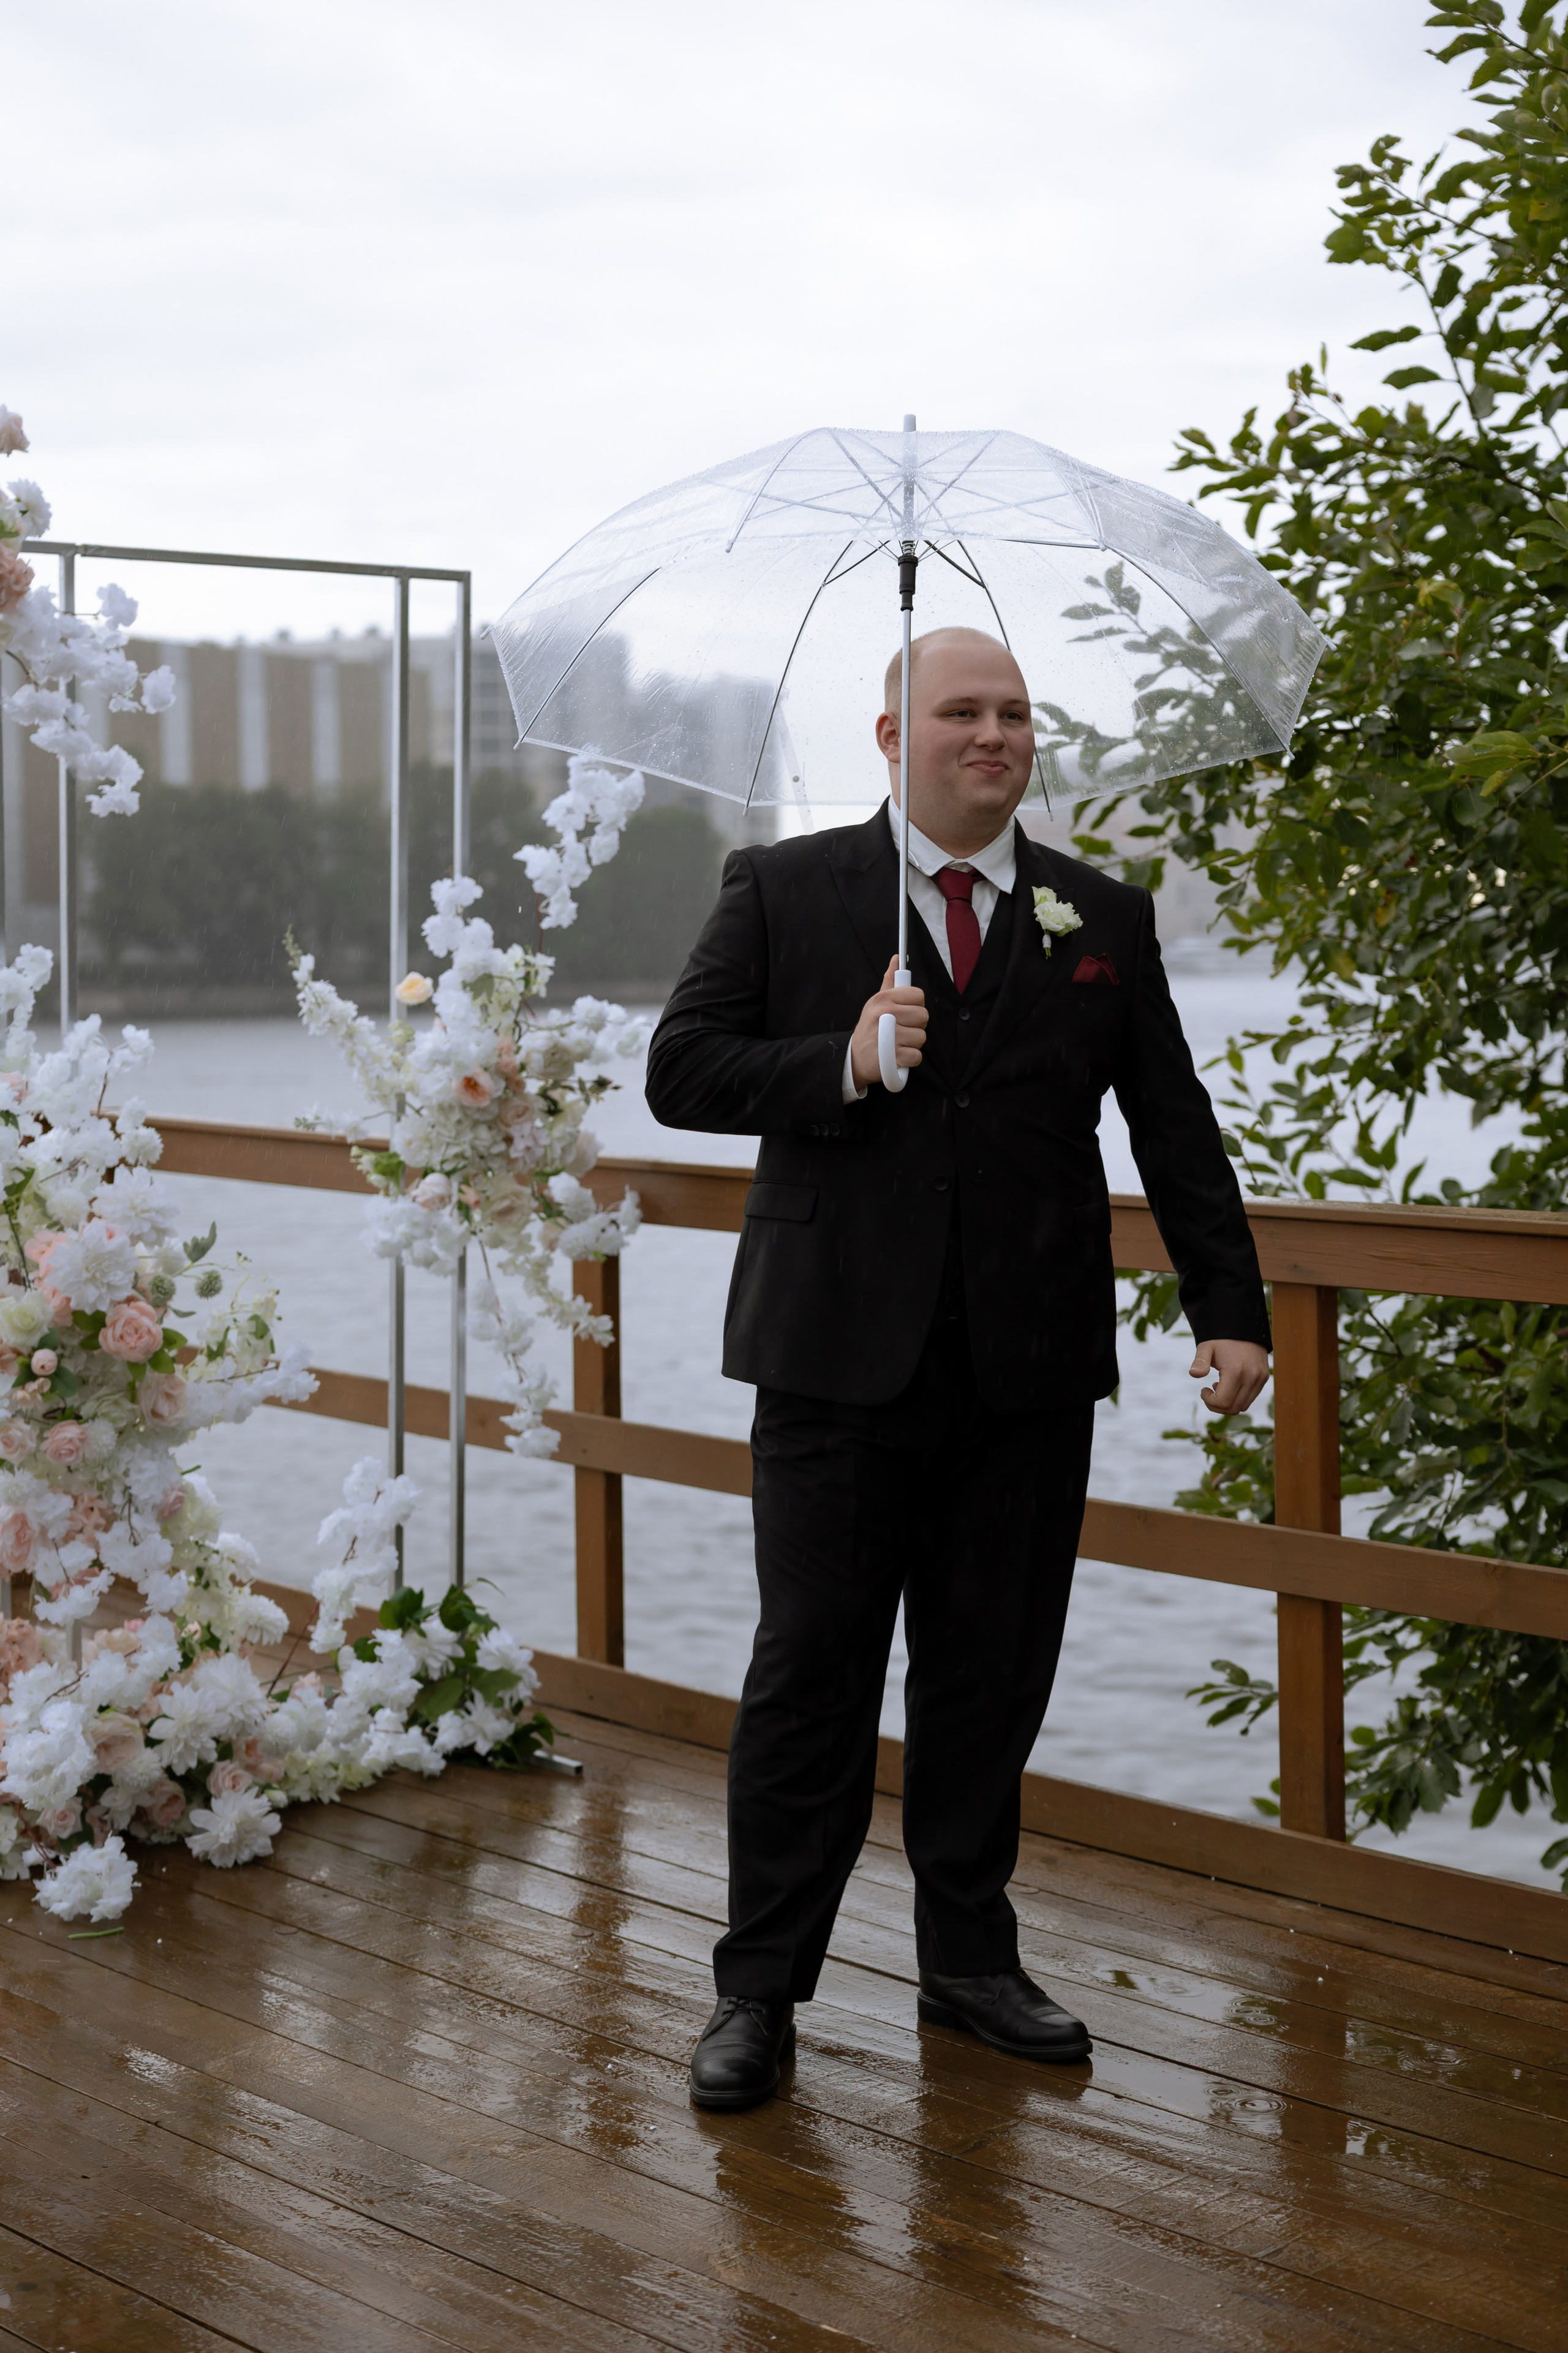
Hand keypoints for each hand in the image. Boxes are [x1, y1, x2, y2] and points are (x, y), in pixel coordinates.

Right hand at [850, 956, 927, 1087]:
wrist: (855, 1058)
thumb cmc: (870, 1028)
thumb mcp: (876, 1002)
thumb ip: (890, 981)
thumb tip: (897, 958)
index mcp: (883, 999)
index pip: (918, 995)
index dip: (915, 1005)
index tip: (906, 1013)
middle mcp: (886, 1014)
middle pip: (923, 1016)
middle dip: (916, 1025)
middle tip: (902, 1029)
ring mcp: (889, 1036)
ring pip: (921, 1037)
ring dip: (912, 1043)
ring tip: (898, 1043)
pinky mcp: (893, 1057)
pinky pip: (916, 1055)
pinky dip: (910, 1059)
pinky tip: (898, 1055)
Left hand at [1189, 1339, 1269, 1415]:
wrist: (1244, 1327)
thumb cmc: (1221, 1339)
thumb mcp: (1206, 1347)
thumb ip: (1200, 1361)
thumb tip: (1194, 1374)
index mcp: (1236, 1371)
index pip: (1223, 1402)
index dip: (1209, 1401)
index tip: (1203, 1389)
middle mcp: (1251, 1377)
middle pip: (1233, 1408)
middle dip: (1217, 1405)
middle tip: (1209, 1393)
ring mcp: (1260, 1378)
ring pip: (1243, 1406)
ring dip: (1228, 1403)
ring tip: (1219, 1387)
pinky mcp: (1264, 1378)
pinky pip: (1251, 1398)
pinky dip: (1238, 1398)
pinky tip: (1230, 1386)